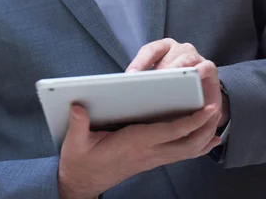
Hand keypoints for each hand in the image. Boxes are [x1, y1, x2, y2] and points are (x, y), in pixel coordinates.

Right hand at [58, 102, 220, 198]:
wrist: (82, 184)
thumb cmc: (80, 162)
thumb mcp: (74, 143)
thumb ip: (77, 124)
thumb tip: (77, 106)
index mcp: (132, 143)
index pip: (167, 132)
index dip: (189, 121)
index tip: (205, 109)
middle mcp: (146, 152)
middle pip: (185, 142)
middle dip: (204, 127)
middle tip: (217, 109)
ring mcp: (150, 158)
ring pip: (185, 150)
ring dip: (202, 136)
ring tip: (214, 120)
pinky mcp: (150, 160)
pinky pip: (179, 154)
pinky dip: (196, 147)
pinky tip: (206, 140)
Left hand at [126, 38, 228, 127]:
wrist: (202, 99)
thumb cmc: (175, 89)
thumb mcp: (158, 84)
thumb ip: (145, 83)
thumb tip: (126, 89)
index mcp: (163, 48)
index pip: (149, 51)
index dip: (139, 62)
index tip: (130, 76)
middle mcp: (179, 49)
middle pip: (166, 56)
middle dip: (157, 71)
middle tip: (148, 85)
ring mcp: (195, 56)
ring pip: (184, 59)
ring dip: (176, 72)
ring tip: (168, 85)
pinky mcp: (209, 67)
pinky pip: (204, 67)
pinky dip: (198, 73)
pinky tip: (192, 81)